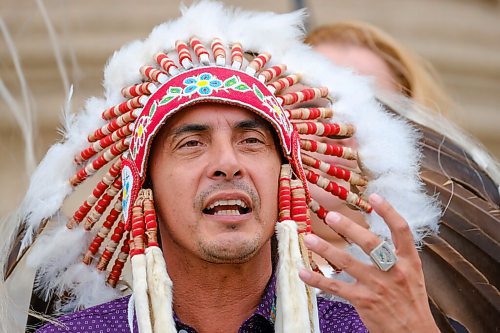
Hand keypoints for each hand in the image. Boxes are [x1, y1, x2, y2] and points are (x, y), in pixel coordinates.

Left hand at [299, 193, 438, 332]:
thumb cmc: (411, 303)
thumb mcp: (412, 276)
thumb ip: (396, 257)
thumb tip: (375, 238)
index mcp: (409, 262)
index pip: (401, 230)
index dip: (388, 211)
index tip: (374, 196)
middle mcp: (394, 271)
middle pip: (370, 243)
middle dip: (349, 227)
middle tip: (332, 216)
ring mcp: (378, 286)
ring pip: (347, 262)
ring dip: (326, 249)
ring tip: (309, 238)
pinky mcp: (364, 301)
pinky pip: (336, 287)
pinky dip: (317, 279)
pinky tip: (303, 272)